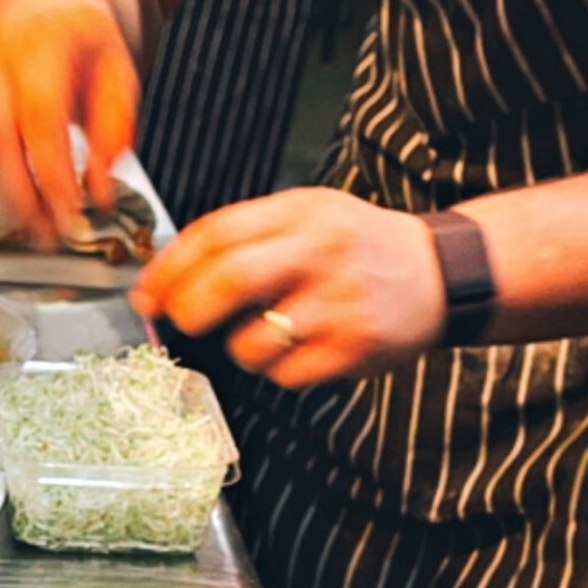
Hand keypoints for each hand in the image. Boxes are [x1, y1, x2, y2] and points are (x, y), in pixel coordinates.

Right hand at [0, 0, 137, 244]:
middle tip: (47, 232)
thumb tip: (100, 188)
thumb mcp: (119, 73)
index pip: (40, 118)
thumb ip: (115, 131)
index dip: (52, 174)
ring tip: (30, 225)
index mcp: (40, 48)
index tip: (70, 213)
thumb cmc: (80, 38)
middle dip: (19, 196)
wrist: (42, 2)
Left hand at [133, 189, 446, 384]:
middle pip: (228, 281)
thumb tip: (167, 275)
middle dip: (187, 308)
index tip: (147, 292)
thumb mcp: (307, 213)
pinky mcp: (356, 349)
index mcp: (301, 212)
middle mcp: (320, 253)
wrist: (440, 273)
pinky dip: (277, 370)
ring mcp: (339, 303)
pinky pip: (286, 374)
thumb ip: (244, 234)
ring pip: (252, 341)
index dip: (168, 267)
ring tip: (262, 332)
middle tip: (181, 319)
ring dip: (239, 346)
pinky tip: (298, 349)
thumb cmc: (359, 245)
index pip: (216, 234)